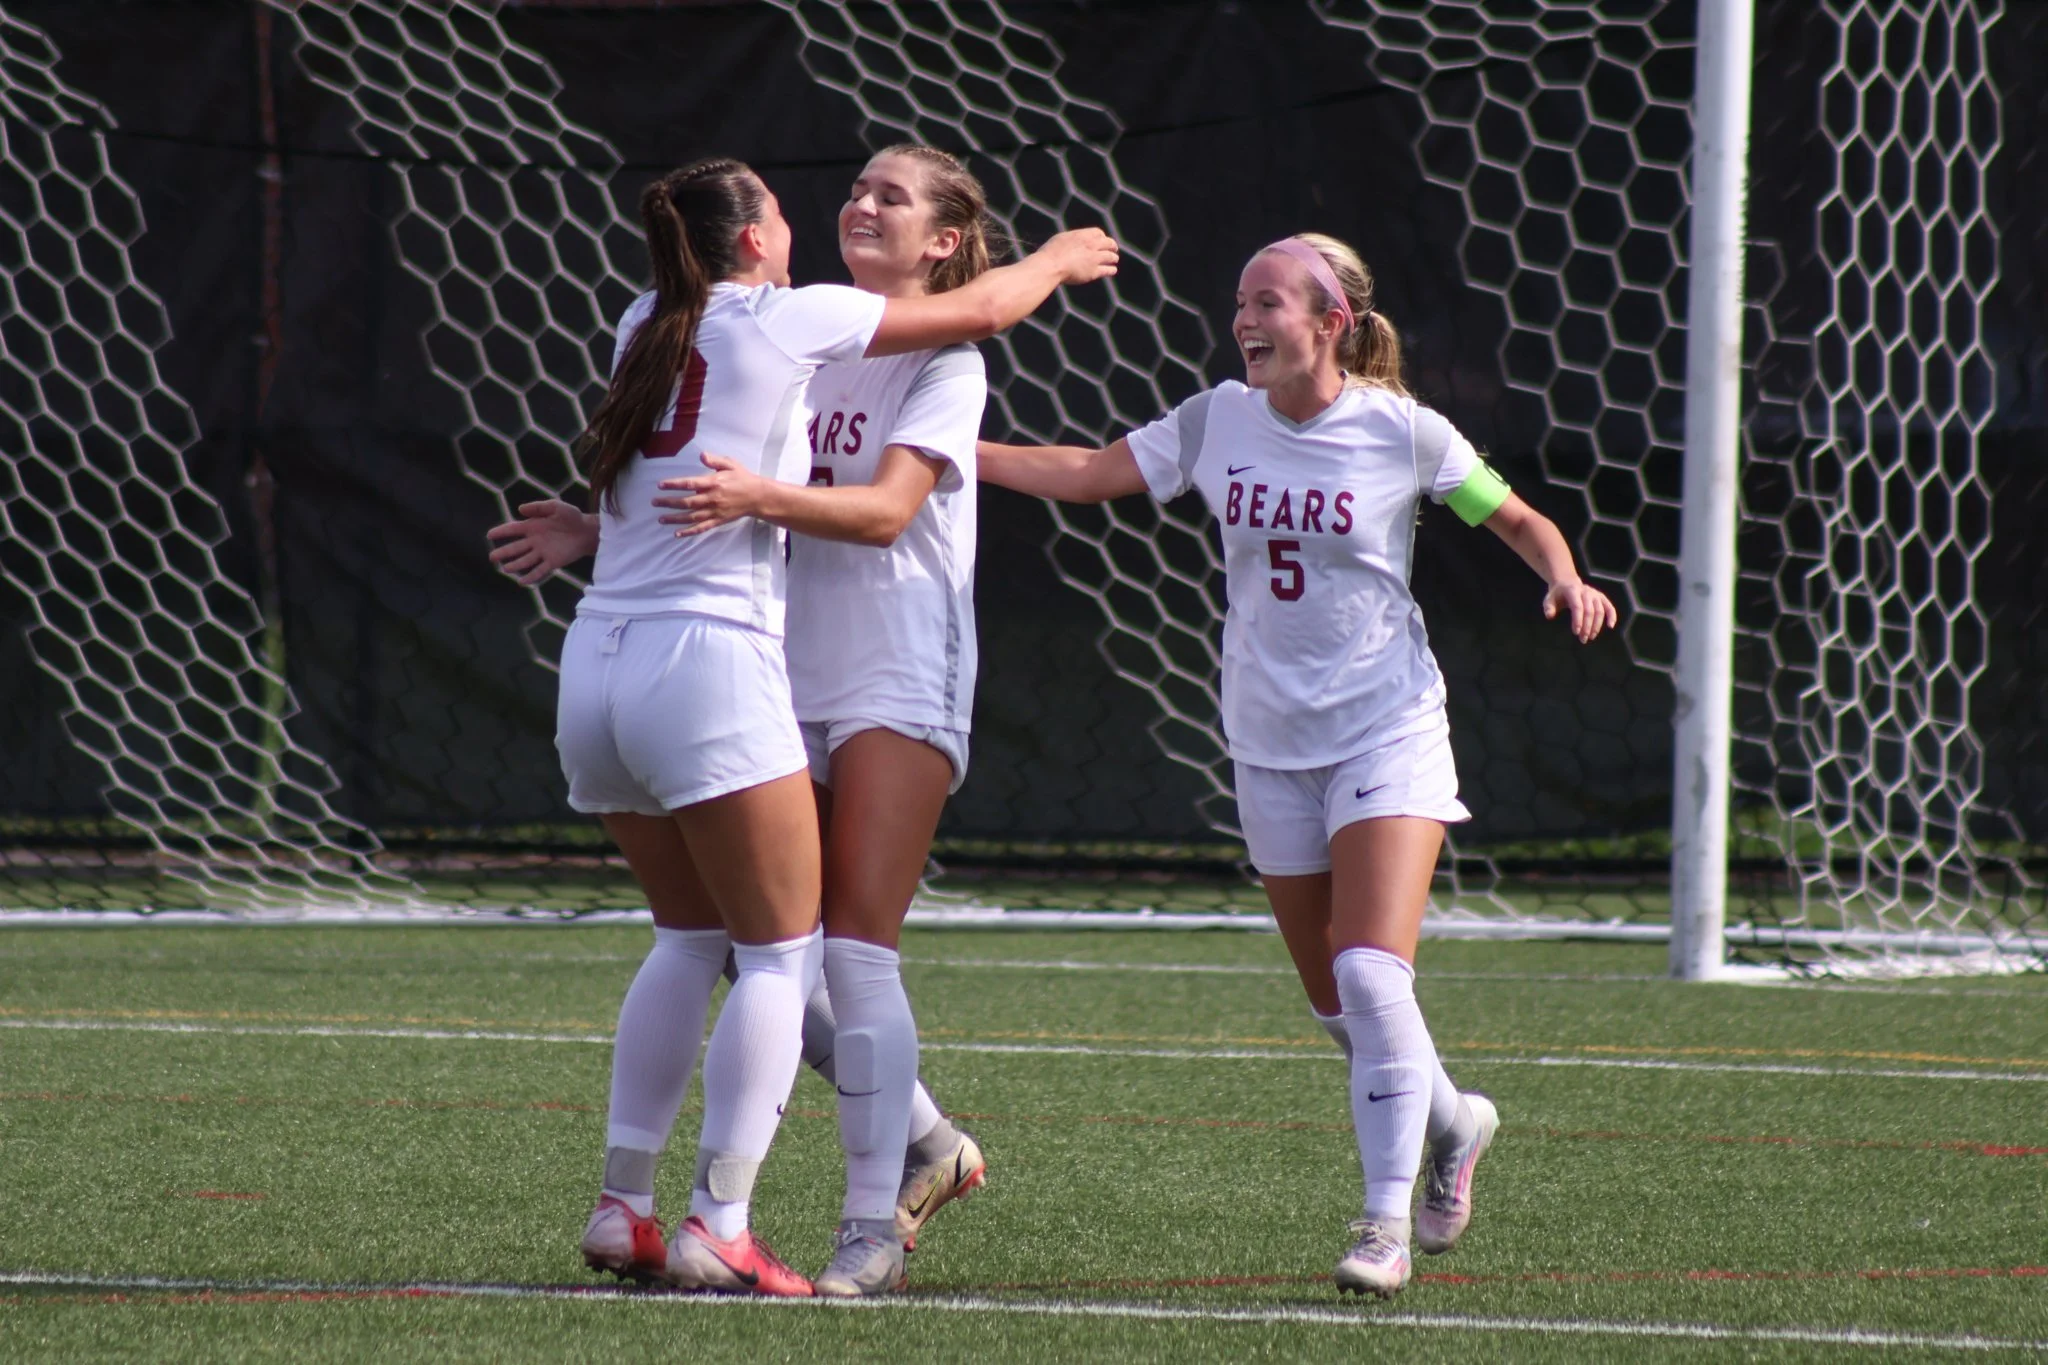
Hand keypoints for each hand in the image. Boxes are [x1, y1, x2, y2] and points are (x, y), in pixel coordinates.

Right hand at [485, 499, 597, 584]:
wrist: (588, 531)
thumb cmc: (572, 517)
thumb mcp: (556, 506)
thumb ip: (539, 507)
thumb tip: (520, 509)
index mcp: (533, 526)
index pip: (513, 529)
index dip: (501, 532)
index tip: (489, 535)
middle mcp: (535, 541)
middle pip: (515, 548)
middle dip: (503, 552)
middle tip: (491, 557)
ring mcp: (543, 552)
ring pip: (525, 561)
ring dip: (515, 565)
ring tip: (505, 569)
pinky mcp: (553, 562)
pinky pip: (539, 571)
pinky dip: (531, 577)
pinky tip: (521, 582)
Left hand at [654, 453, 770, 535]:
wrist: (758, 497)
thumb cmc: (743, 478)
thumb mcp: (730, 464)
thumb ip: (715, 460)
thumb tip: (701, 455)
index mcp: (714, 483)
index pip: (690, 484)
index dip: (674, 484)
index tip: (660, 485)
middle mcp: (712, 498)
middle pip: (687, 502)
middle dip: (669, 502)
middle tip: (654, 502)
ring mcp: (715, 511)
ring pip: (691, 517)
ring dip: (675, 518)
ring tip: (660, 518)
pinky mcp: (718, 520)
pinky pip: (701, 528)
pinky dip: (689, 532)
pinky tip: (677, 534)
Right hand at [1036, 227, 1118, 284]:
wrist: (1051, 265)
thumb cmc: (1051, 252)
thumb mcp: (1061, 239)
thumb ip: (1071, 239)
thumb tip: (1072, 241)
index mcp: (1083, 235)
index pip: (1098, 233)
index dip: (1102, 237)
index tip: (1102, 240)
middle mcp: (1091, 245)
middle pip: (1108, 243)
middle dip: (1112, 246)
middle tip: (1114, 249)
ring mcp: (1094, 258)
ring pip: (1110, 257)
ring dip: (1113, 258)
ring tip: (1114, 260)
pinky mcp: (1094, 272)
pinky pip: (1107, 270)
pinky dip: (1111, 270)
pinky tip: (1112, 270)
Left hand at [1543, 578, 1619, 643]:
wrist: (1567, 583)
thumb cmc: (1558, 594)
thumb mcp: (1549, 599)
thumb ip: (1548, 607)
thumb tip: (1550, 616)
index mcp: (1573, 591)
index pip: (1577, 606)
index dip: (1578, 620)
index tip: (1576, 632)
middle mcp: (1586, 591)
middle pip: (1590, 610)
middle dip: (1587, 626)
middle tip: (1583, 639)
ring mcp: (1595, 594)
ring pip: (1600, 610)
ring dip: (1597, 625)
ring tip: (1591, 637)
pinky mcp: (1601, 597)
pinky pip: (1609, 606)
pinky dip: (1612, 616)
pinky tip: (1610, 626)